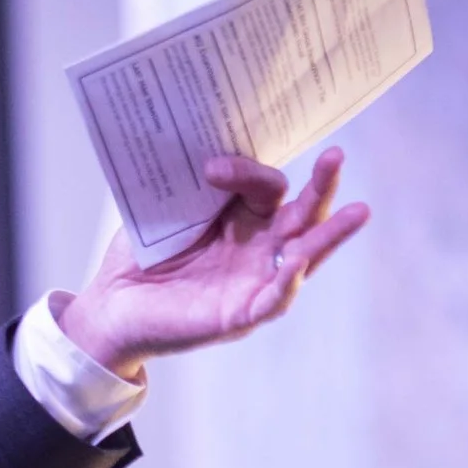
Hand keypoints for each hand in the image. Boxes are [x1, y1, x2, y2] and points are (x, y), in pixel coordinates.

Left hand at [60, 148, 370, 377]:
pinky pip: (274, 300)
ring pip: (303, 257)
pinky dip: (288, 282)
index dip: (246, 173)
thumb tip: (207, 152)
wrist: (110, 306)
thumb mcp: (166, 217)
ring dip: (329, 236)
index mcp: (242, 220)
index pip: (265, 189)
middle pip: (300, 217)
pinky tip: (298, 261)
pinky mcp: (238, 315)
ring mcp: (253, 282)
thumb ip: (193, 192)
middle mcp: (257, 249)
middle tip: (336, 157)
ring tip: (357, 211)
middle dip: (321, 188)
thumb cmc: (140, 259)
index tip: (211, 168)